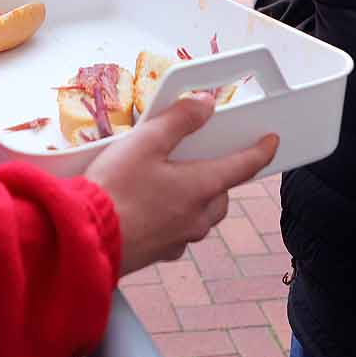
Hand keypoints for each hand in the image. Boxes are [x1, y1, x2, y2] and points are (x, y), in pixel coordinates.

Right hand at [84, 95, 277, 274]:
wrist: (84, 238)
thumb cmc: (112, 190)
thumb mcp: (145, 141)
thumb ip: (179, 119)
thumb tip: (205, 104)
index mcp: (200, 187)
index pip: (243, 166)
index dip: (260, 151)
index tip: (271, 142)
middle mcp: (196, 217)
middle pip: (221, 194)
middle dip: (219, 176)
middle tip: (200, 158)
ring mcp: (179, 238)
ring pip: (201, 215)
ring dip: (196, 198)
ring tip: (169, 180)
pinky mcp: (158, 252)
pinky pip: (178, 232)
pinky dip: (173, 217)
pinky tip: (148, 207)